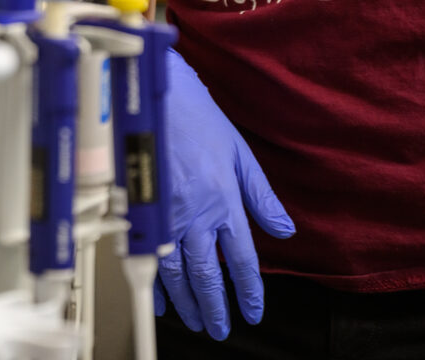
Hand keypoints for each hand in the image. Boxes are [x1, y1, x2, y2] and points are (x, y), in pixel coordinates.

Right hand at [152, 48, 295, 339]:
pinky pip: (146, 255)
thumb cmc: (197, 117)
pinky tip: (159, 298)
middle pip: (207, 274)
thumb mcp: (239, 153)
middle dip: (215, 307)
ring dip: (186, 301)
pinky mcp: (138, 208)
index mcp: (224, 201)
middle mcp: (195, 215)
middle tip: (219, 329)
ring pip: (175, 271)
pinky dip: (153, 281)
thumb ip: (261, 196)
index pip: (242, 260)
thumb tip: (285, 230)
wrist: (153, 95)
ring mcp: (163, 214)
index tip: (252, 312)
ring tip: (195, 321)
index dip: (248, 291)